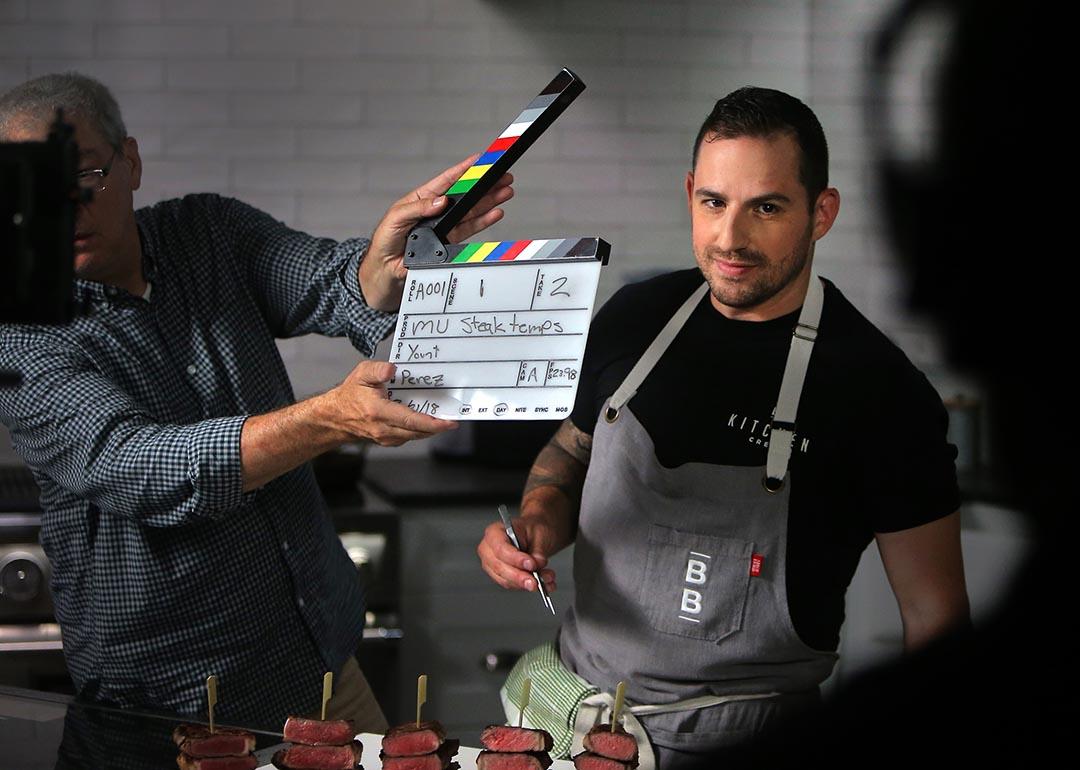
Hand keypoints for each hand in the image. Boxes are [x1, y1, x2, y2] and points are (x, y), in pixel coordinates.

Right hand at [321, 360, 456, 445]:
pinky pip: (410, 436)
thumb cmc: (350, 395)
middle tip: (454, 418)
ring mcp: (386, 437)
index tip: (449, 422)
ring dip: (431, 428)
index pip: (410, 420)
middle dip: (438, 426)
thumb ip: (377, 370)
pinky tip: (428, 420)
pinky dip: (421, 429)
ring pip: (415, 435)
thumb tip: (392, 369)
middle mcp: (383, 429)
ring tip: (444, 418)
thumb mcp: (361, 375)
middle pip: (418, 431)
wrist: (336, 417)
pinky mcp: (389, 440)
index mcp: (378, 412)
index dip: (433, 423)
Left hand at [360, 155, 514, 311]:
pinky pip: (470, 230)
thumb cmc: (385, 240)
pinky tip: (495, 213)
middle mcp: (437, 210)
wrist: (386, 268)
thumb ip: (418, 209)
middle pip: (465, 194)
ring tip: (506, 192)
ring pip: (472, 211)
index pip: (447, 181)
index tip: (482, 159)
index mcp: (423, 198)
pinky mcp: (449, 242)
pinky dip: (484, 221)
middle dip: (485, 185)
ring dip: (489, 201)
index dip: (465, 169)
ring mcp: (445, 226)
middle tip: (503, 176)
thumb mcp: (396, 218)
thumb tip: (441, 200)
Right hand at [477, 516, 557, 592]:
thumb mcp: (540, 533)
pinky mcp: (501, 577)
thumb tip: (537, 564)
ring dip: (527, 583)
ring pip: (506, 580)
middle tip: (535, 582)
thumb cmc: (533, 529)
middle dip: (519, 577)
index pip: (500, 548)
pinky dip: (530, 586)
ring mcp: (493, 565)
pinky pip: (513, 586)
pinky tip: (546, 584)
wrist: (536, 536)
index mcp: (495, 532)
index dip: (515, 559)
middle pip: (499, 567)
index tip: (531, 564)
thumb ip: (538, 550)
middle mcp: (489, 550)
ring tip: (547, 579)